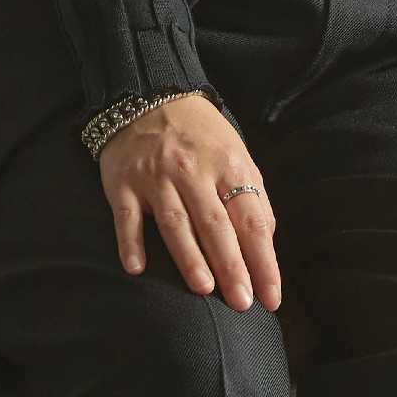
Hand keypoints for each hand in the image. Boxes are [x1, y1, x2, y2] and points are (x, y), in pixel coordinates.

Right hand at [100, 93, 281, 312]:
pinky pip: (127, 216)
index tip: (272, 297)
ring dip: (190, 257)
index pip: (252, 220)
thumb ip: (252, 194)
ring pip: (176, 222)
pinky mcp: (124, 183)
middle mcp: (194, 171)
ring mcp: (157, 177)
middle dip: (232, 266)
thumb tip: (266, 239)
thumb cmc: (200, 133)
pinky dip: (131, 241)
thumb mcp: (235, 152)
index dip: (264, 261)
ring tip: (204, 288)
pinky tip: (136, 267)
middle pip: (216, 225)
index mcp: (228, 165)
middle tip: (243, 303)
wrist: (149, 93)